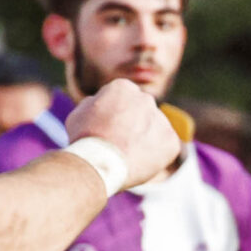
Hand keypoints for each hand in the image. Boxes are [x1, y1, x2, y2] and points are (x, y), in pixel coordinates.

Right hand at [64, 78, 181, 189]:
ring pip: (154, 129)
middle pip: (140, 112)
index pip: (123, 98)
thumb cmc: (85, 139)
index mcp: (123, 87)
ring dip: (144, 139)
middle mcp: (146, 98)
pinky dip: (156, 155)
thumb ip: (94, 104)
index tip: (108, 128)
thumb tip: (99, 102)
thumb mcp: (79, 113)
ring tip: (127, 156)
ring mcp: (161, 119)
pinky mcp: (171, 140)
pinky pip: (166, 146)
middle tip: (119, 144)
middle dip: (132, 125)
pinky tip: (139, 162)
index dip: (114, 115)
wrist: (100, 163)